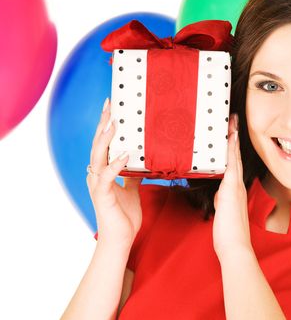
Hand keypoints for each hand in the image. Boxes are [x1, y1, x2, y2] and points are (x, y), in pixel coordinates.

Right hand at [87, 98, 142, 245]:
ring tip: (114, 123)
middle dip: (103, 123)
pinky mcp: (102, 196)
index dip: (106, 125)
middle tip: (110, 104)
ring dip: (106, 139)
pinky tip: (125, 154)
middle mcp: (97, 175)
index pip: (104, 144)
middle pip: (98, 144)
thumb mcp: (132, 190)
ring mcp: (98, 185)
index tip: (112, 107)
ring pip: (98, 157)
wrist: (121, 239)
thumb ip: (132, 175)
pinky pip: (107, 177)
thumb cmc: (125, 216)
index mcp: (103, 172)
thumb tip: (140, 161)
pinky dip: (115, 165)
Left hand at [212, 113, 251, 259]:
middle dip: (234, 137)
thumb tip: (219, 195)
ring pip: (234, 156)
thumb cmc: (229, 234)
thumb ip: (222, 201)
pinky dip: (231, 150)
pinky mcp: (231, 188)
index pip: (233, 164)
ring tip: (232, 122)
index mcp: (235, 191)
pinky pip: (231, 163)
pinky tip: (230, 137)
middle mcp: (237, 185)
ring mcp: (235, 186)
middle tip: (233, 119)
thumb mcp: (223, 213)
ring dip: (233, 138)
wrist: (235, 246)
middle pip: (235, 155)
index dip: (232, 148)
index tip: (231, 134)